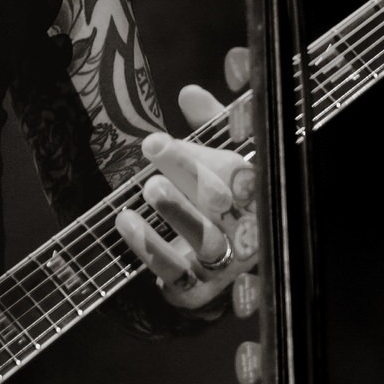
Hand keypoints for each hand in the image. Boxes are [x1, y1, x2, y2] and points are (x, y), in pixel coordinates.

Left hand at [117, 46, 260, 312]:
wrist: (232, 265)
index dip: (206, 156)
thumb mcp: (229, 150)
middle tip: (153, 146)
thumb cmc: (229, 194)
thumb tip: (190, 93)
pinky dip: (150, 249)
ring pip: (206, 240)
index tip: (165, 138)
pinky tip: (125, 221)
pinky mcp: (200, 290)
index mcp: (259, 192)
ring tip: (148, 187)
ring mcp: (225, 263)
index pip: (240, 173)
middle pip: (222, 202)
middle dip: (189, 173)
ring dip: (176, 213)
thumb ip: (215, 122)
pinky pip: (176, 274)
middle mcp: (248, 229)